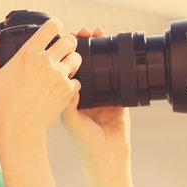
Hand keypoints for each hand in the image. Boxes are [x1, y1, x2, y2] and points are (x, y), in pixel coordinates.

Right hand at [0, 20, 81, 139]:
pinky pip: (78, 80)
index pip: (50, 27)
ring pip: (77, 58)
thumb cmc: (2, 105)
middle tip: (63, 49)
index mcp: (28, 54)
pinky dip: (73, 82)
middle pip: (69, 40)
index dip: (54, 25)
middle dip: (67, 43)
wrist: (19, 129)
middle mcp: (46, 61)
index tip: (54, 28)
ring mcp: (59, 76)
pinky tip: (64, 87)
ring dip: (72, 61)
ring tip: (65, 68)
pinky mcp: (68, 90)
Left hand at [61, 27, 130, 163]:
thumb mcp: (72, 122)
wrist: (108, 155)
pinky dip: (118, 61)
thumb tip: (68, 86)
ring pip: (101, 64)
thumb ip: (69, 105)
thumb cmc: (86, 142)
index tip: (67, 38)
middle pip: (85, 62)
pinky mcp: (118, 96)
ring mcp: (102, 93)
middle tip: (84, 31)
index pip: (68, 68)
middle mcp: (86, 92)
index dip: (67, 52)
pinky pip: (119, 75)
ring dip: (100, 48)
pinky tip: (118, 49)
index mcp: (71, 95)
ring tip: (99, 33)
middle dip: (84, 45)